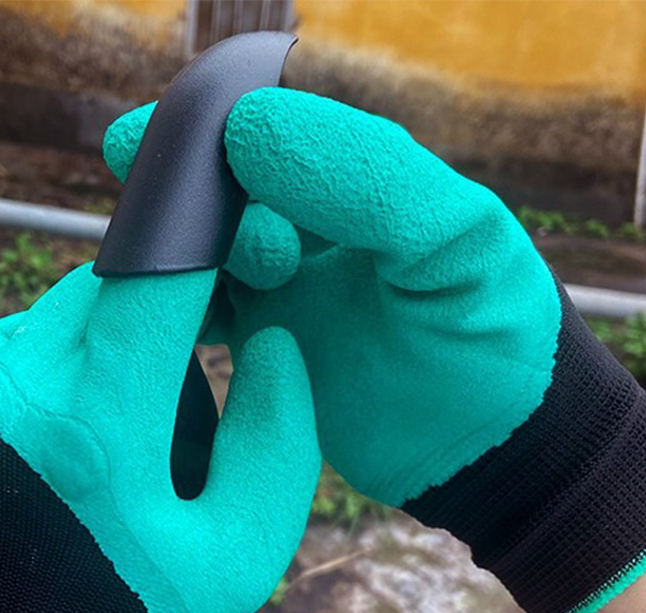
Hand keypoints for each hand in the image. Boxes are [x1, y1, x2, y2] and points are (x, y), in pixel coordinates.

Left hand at [0, 265, 319, 612]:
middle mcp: (0, 388)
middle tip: (150, 415)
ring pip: (34, 327)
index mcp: (95, 425)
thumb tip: (270, 340)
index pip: (156, 273)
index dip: (198, 244)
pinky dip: (14, 393)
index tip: (220, 248)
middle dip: (141, 329)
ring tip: (79, 462)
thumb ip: (279, 439)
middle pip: (95, 294)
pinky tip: (18, 470)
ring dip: (74, 367)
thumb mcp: (240, 556)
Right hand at [104, 89, 645, 612]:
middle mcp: (317, 225)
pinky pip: (203, 315)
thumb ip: (368, 176)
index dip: (211, 132)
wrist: (487, 451)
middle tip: (166, 226)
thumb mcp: (453, 241)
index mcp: (363, 178)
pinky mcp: (262, 348)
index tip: (156, 143)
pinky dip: (177, 311)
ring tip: (165, 278)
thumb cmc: (490, 339)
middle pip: (225, 189)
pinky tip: (157, 319)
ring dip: (178, 259)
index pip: (273, 129)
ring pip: (204, 252)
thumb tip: (249, 128)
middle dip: (188, 201)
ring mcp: (284, 288)